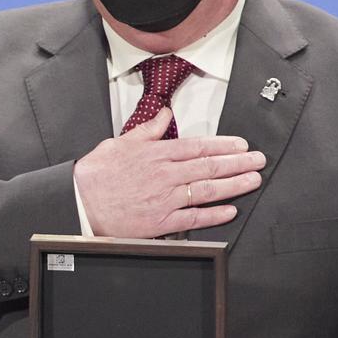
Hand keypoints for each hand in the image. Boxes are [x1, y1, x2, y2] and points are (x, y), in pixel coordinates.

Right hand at [74, 107, 266, 237]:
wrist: (79, 203)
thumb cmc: (95, 175)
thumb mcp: (120, 143)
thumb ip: (147, 130)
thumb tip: (164, 114)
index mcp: (156, 154)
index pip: (198, 146)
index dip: (224, 145)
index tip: (241, 146)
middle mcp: (165, 175)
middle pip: (209, 167)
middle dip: (238, 163)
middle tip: (258, 161)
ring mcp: (164, 199)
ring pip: (207, 190)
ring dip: (234, 185)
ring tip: (253, 181)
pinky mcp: (160, 222)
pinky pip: (193, 218)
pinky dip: (214, 215)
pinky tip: (230, 211)